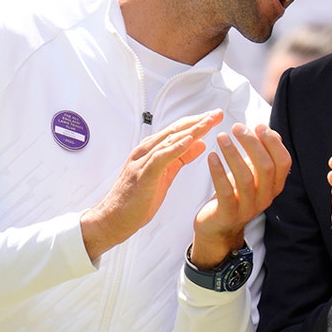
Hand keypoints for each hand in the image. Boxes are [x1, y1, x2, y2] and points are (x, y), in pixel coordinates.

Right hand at [81, 110, 222, 258]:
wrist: (113, 219)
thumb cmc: (137, 199)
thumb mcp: (166, 175)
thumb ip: (181, 158)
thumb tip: (200, 144)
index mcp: (152, 150)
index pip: (178, 130)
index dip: (198, 122)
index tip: (216, 115)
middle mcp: (147, 151)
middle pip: (176, 130)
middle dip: (199, 121)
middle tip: (218, 113)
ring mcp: (143, 161)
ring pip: (170, 140)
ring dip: (192, 130)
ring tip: (209, 122)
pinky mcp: (143, 174)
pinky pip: (161, 158)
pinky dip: (176, 147)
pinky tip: (190, 140)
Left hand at [190, 123, 290, 267]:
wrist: (218, 227)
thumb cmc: (235, 194)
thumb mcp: (253, 175)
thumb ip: (262, 156)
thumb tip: (271, 132)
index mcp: (274, 186)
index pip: (283, 161)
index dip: (272, 142)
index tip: (257, 126)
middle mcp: (265, 198)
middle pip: (266, 167)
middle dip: (252, 144)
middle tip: (236, 128)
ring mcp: (248, 208)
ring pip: (246, 178)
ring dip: (233, 154)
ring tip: (221, 137)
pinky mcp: (228, 214)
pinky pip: (225, 191)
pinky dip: (218, 171)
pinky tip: (212, 156)